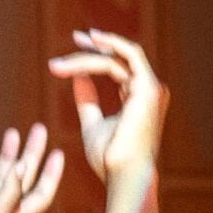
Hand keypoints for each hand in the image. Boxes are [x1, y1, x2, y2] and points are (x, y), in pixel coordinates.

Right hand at [0, 126, 64, 212]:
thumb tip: (22, 166)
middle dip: (32, 153)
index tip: (57, 152)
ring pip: (0, 173)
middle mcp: (0, 209)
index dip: (51, 175)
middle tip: (39, 128)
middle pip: (23, 178)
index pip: (40, 195)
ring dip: (8, 153)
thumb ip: (10, 190)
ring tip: (12, 132)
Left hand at [47, 29, 167, 180]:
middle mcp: (148, 91)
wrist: (123, 174)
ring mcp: (150, 89)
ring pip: (116, 57)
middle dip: (93, 47)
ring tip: (62, 62)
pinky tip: (92, 39)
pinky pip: (129, 55)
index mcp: (138, 98)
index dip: (93, 56)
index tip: (70, 52)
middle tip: (73, 38)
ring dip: (88, 55)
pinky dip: (112, 43)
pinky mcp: (148, 88)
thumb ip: (87, 101)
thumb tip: (77, 78)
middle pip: (117, 59)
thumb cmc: (109, 158)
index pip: (117, 67)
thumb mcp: (93, 124)